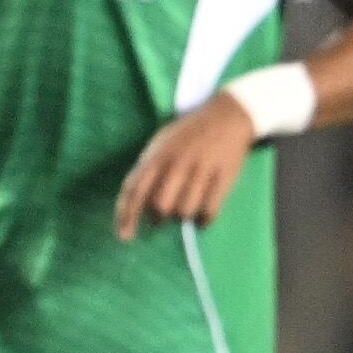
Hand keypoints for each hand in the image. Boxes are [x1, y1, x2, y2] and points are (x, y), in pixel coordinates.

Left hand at [116, 95, 258, 236]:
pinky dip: (203, 220)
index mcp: (158, 154)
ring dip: (183, 216)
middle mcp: (177, 162)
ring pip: (185, 211)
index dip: (126, 216)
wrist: (227, 115)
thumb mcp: (161, 144)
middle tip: (162, 215)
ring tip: (187, 207)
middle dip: (158, 217)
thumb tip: (132, 204)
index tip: (125, 236)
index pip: (135, 189)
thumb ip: (147, 169)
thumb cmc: (189, 133)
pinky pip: (209, 211)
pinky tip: (202, 216)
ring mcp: (201, 169)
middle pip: (160, 205)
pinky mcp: (223, 177)